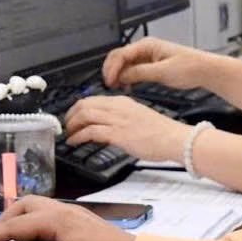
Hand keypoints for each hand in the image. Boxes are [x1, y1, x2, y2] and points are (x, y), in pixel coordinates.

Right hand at [0, 196, 134, 240]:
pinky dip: (30, 221)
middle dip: (0, 223)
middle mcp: (61, 210)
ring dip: (16, 219)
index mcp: (54, 220)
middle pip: (21, 206)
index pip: (11, 227)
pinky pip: (46, 213)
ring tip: (6, 240)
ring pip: (34, 206)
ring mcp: (72, 213)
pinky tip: (32, 239)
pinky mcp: (80, 221)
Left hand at [67, 94, 189, 163]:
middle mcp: (118, 107)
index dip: (78, 107)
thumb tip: (108, 126)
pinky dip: (78, 136)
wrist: (175, 139)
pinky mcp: (118, 134)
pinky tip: (75, 141)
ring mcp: (118, 120)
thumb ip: (122, 118)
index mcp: (123, 101)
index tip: (73, 116)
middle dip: (71, 114)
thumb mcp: (138, 117)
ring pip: (85, 115)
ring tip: (68, 133)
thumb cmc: (162, 132)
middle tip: (67, 124)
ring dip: (72, 125)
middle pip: (85, 104)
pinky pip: (91, 131)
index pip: (93, 99)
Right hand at [101, 36, 212, 91]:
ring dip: (118, 74)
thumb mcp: (163, 72)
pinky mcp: (151, 65)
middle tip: (109, 85)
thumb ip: (140, 73)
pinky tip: (127, 86)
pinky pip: (133, 69)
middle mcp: (145, 48)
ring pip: (125, 63)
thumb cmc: (189, 67)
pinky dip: (127, 77)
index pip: (121, 54)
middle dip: (112, 70)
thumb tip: (122, 76)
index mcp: (147, 45)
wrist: (205, 70)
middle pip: (119, 57)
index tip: (109, 81)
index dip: (112, 68)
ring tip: (116, 87)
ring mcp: (147, 56)